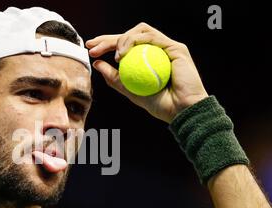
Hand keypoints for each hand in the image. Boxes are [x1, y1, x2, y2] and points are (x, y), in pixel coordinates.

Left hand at [86, 23, 208, 123]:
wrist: (181, 111)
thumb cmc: (160, 105)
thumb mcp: (130, 91)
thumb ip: (114, 77)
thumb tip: (97, 64)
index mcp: (147, 59)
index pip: (125, 46)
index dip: (106, 44)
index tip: (91, 49)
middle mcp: (157, 50)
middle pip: (130, 35)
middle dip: (108, 39)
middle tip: (93, 46)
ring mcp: (166, 48)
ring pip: (139, 31)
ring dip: (122, 39)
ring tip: (114, 56)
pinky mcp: (175, 47)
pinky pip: (151, 37)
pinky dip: (134, 41)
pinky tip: (123, 54)